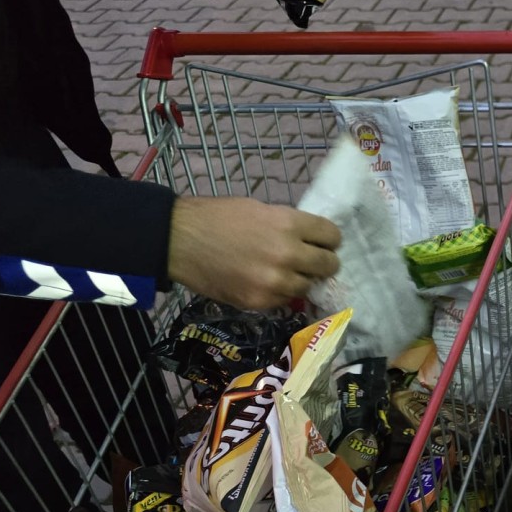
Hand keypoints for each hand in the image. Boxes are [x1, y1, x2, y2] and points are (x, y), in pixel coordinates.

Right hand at [166, 196, 340, 309]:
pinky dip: (280, 292)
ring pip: (309, 286)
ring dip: (302, 280)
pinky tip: (266, 282)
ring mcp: (276, 281)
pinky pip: (285, 299)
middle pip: (329, 265)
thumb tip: (310, 241)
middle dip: (324, 262)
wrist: (179, 240)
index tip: (325, 243)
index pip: (332, 236)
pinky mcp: (261, 301)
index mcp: (289, 224)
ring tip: (286, 273)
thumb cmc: (217, 218)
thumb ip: (289, 226)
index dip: (330, 240)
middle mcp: (288, 253)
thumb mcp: (259, 210)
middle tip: (313, 262)